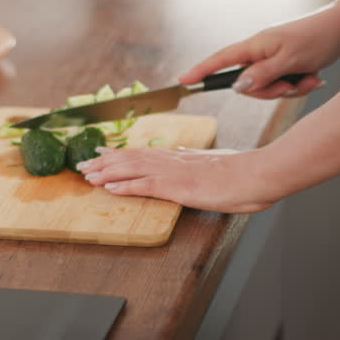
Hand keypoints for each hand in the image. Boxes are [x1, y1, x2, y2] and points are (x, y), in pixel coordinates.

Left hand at [77, 146, 280, 213]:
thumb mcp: (216, 161)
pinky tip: (109, 188)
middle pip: (131, 159)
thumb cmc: (242, 172)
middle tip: (83, 164)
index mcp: (181, 157)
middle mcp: (173, 161)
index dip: (119, 154)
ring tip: (88, 176)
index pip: (144, 153)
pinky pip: (145, 185)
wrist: (256, 174)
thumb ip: (196, 159)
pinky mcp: (177, 186)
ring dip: (108, 173)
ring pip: (132, 170)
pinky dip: (125, 186)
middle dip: (105, 162)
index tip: (101, 153)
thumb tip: (183, 152)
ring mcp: (173, 173)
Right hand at [179, 15, 332, 98]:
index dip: (201, 71)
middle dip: (272, 92)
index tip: (182, 81)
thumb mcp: (291, 59)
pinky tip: (315, 77)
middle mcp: (261, 53)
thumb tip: (238, 87)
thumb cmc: (319, 37)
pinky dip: (299, 86)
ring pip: (269, 89)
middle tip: (293, 83)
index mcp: (256, 46)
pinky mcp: (287, 66)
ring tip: (311, 78)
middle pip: (249, 85)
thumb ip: (263, 74)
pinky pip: (284, 86)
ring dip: (291, 90)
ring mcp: (274, 60)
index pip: (221, 60)